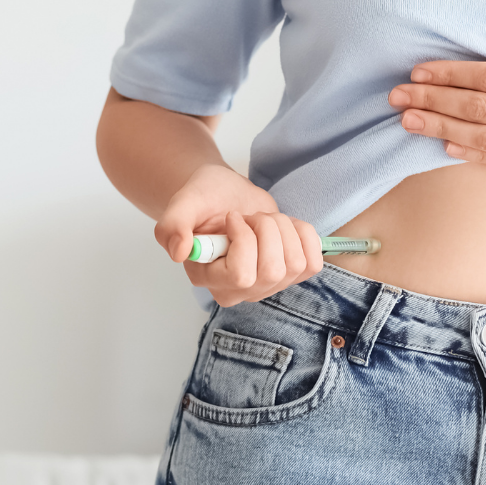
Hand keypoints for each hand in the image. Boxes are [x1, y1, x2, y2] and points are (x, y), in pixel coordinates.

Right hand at [154, 163, 324, 306]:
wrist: (225, 195)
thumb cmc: (203, 199)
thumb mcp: (182, 204)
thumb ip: (172, 226)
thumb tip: (179, 252)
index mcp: (209, 278)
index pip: (241, 274)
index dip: (244, 240)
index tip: (232, 217)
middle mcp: (239, 291)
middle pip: (273, 270)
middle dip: (266, 229)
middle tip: (250, 217)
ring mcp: (268, 285)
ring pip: (295, 263)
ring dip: (283, 228)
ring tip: (262, 220)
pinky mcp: (290, 273)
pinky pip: (313, 262)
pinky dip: (304, 235)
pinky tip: (284, 226)